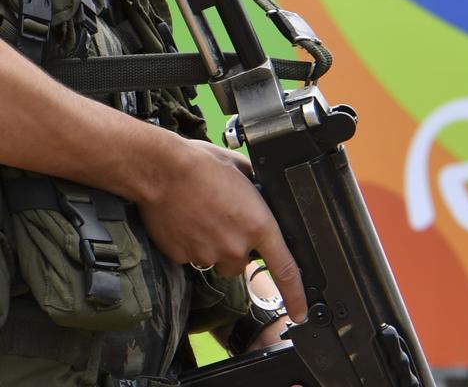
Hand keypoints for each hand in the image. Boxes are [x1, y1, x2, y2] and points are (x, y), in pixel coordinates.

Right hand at [136, 138, 306, 321]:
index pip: (285, 269)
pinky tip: (185, 219)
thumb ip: (256, 188)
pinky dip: (190, 243)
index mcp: (259, 225)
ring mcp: (207, 254)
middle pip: (242, 262)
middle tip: (223, 217)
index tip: (299, 311)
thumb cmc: (201, 164)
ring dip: (212, 245)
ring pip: (215, 260)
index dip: (295, 295)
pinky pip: (191, 256)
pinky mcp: (182, 256)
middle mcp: (235, 246)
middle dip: (235, 246)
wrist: (160, 169)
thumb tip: (259, 191)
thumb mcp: (242, 169)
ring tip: (201, 215)